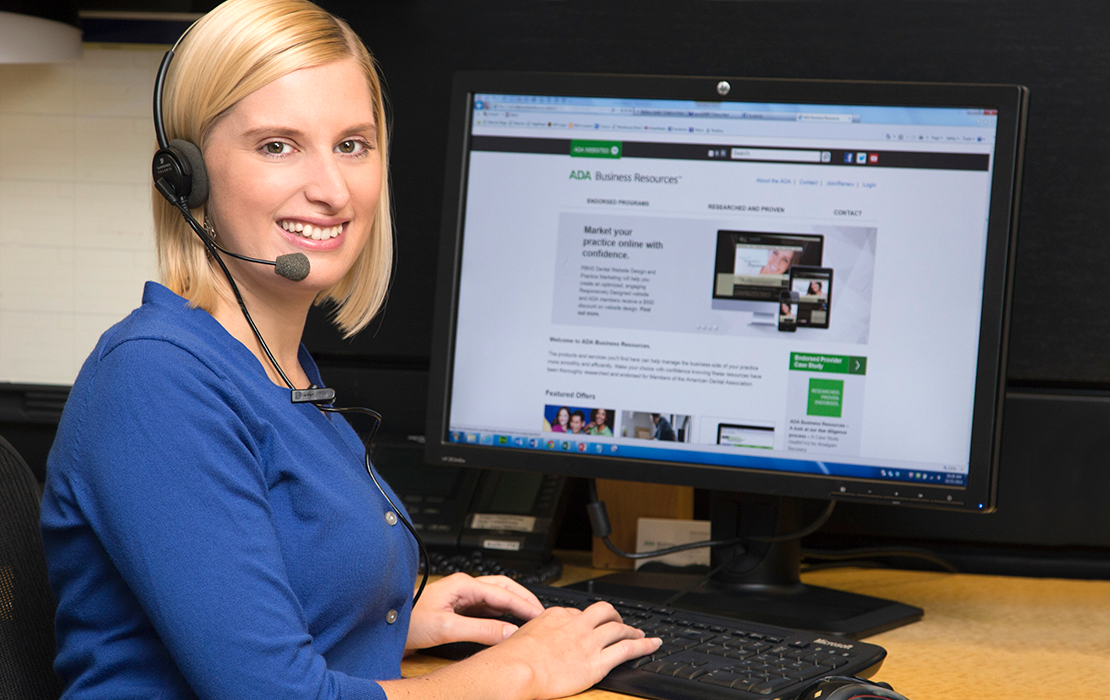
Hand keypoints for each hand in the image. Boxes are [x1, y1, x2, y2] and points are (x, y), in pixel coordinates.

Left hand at [405, 573, 543, 650]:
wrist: (387, 626)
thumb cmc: (408, 621)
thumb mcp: (447, 628)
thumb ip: (481, 631)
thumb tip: (510, 632)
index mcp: (463, 585)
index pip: (503, 593)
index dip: (524, 604)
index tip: (540, 615)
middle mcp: (464, 587)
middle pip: (503, 588)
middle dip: (523, 599)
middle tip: (540, 613)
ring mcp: (461, 596)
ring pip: (496, 597)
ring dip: (513, 606)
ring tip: (529, 618)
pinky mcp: (458, 608)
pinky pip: (487, 608)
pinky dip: (501, 615)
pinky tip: (508, 624)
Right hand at [477, 600, 661, 699]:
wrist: (517, 668)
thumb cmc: (513, 657)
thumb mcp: (522, 634)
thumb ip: (534, 633)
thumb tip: (531, 638)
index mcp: (557, 616)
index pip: (579, 612)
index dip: (587, 620)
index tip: (589, 625)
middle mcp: (576, 625)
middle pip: (603, 612)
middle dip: (614, 616)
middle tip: (619, 623)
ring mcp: (588, 642)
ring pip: (619, 628)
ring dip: (632, 630)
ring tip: (639, 634)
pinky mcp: (597, 662)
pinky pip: (627, 650)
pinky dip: (644, 645)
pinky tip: (652, 644)